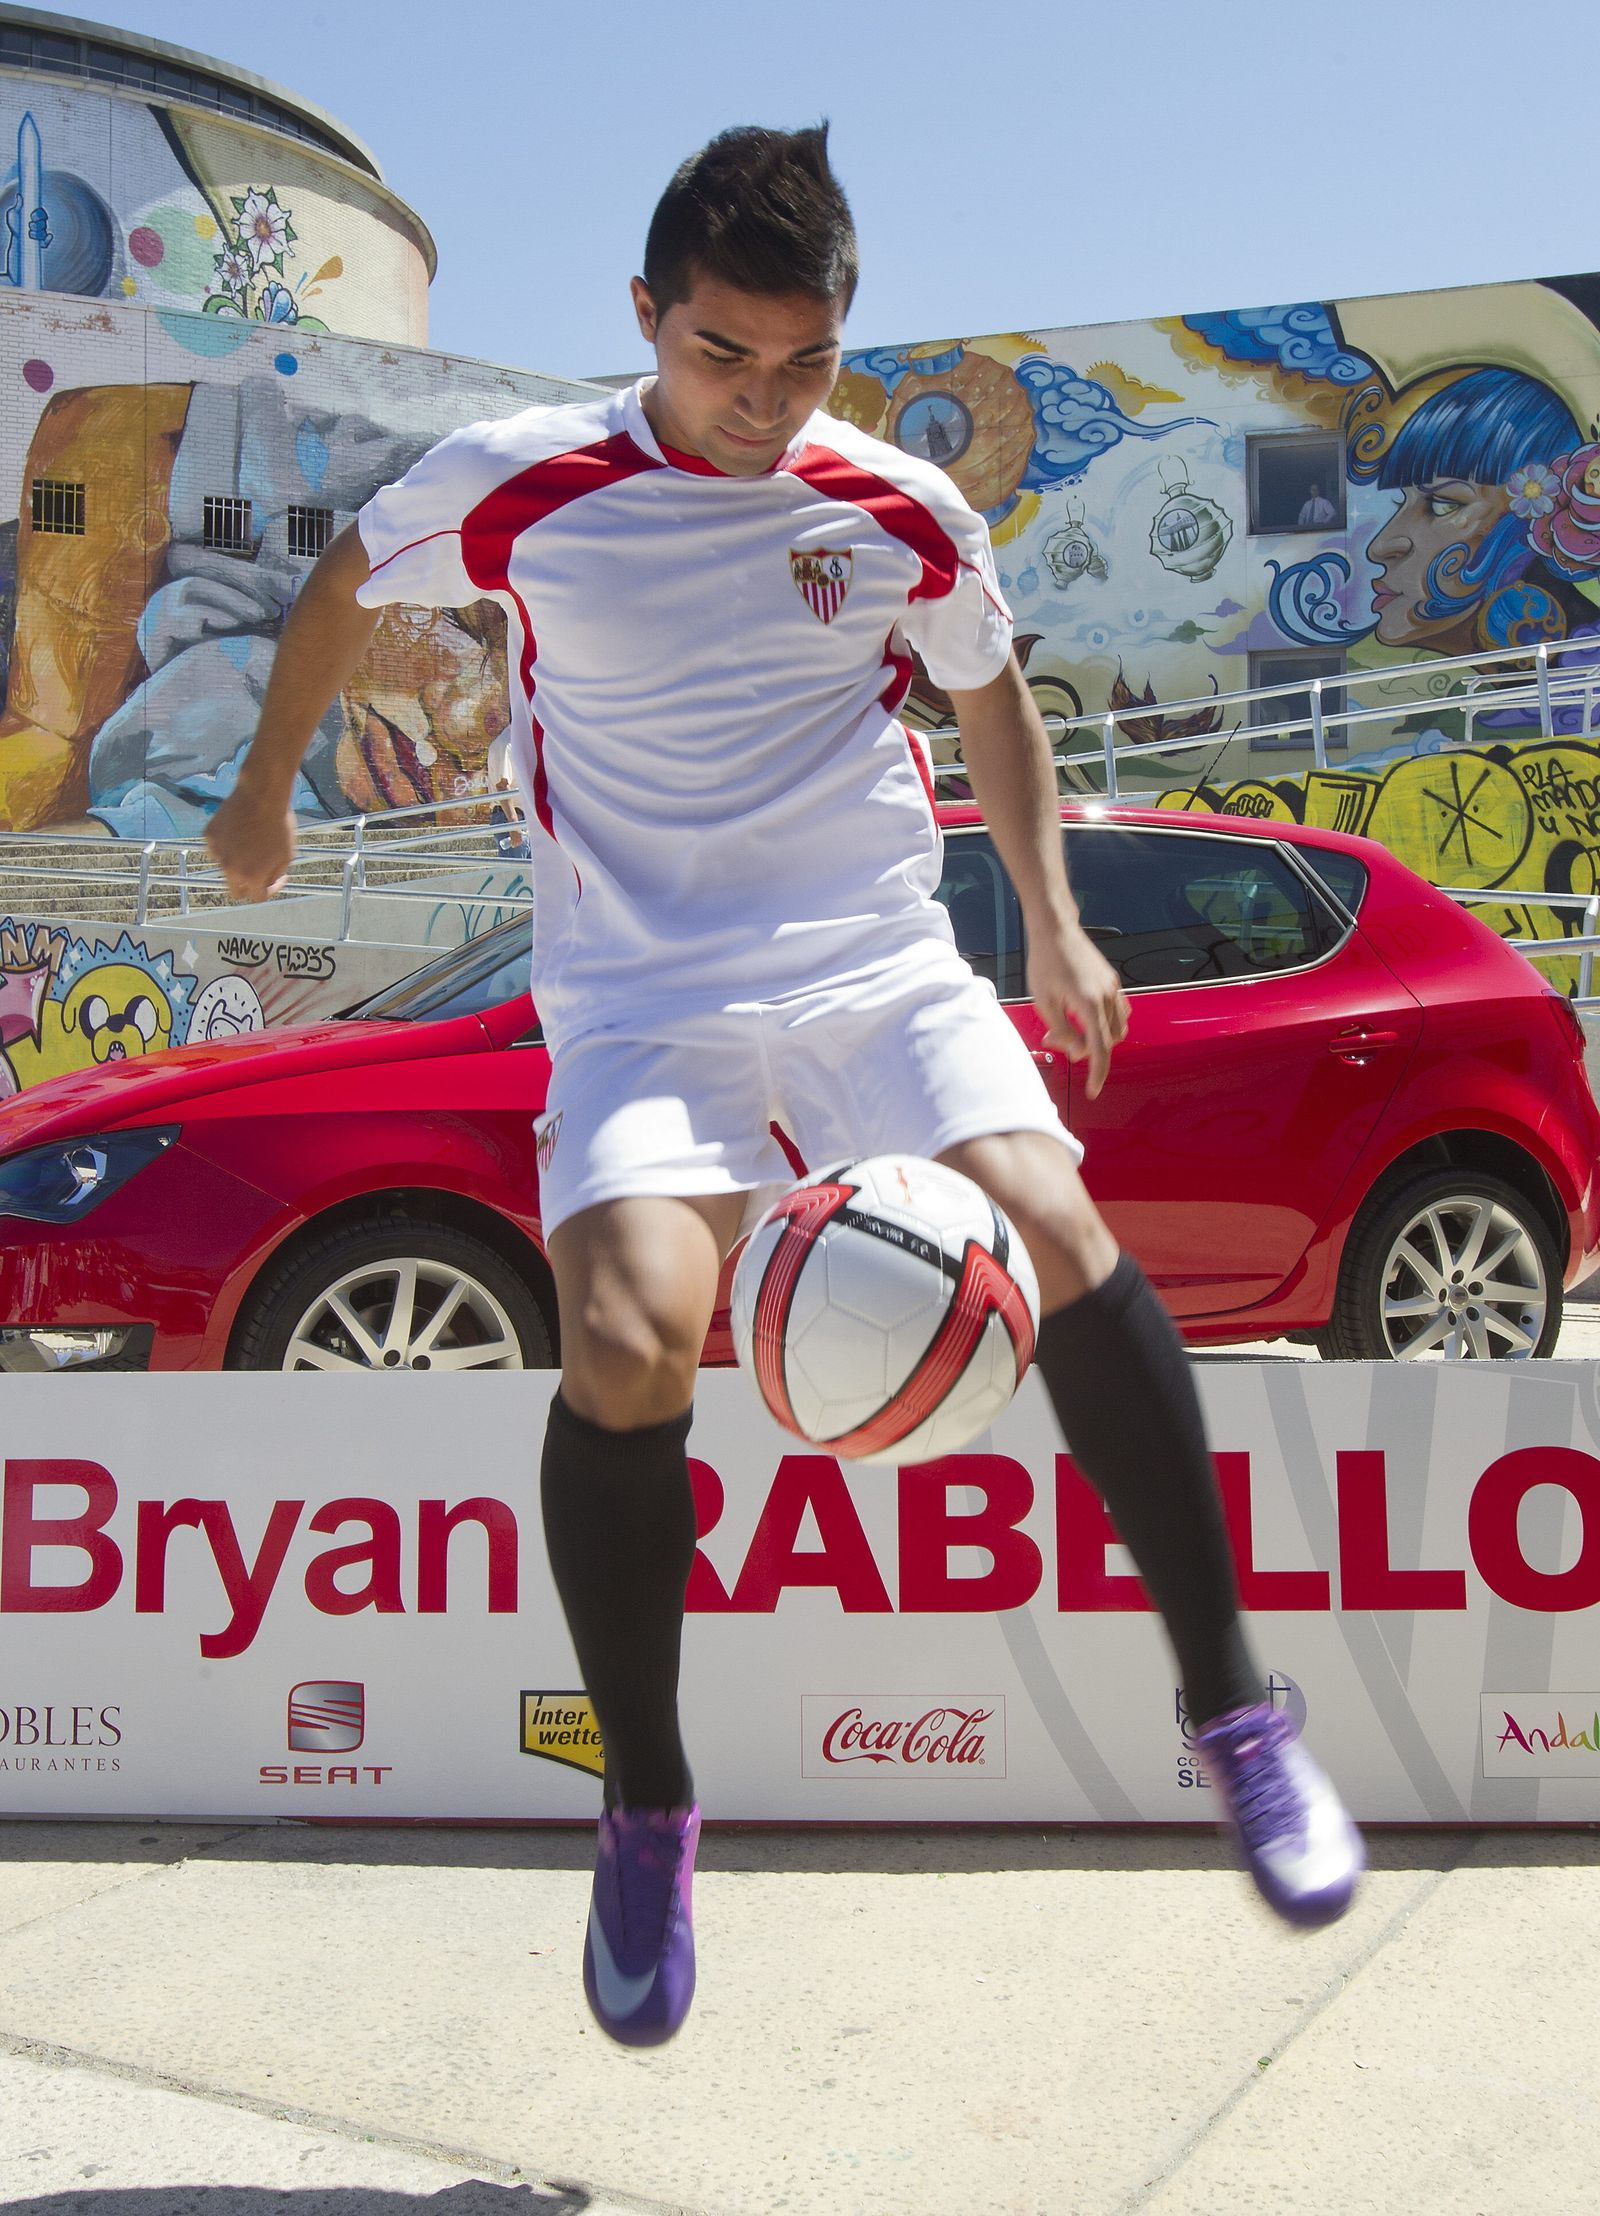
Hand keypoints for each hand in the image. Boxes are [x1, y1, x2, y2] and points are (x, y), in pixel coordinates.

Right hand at [205, 783, 296, 902]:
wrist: (261, 795)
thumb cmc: (279, 825)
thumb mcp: (286, 856)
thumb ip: (273, 875)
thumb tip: (265, 884)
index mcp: (252, 877)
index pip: (257, 897)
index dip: (269, 890)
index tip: (273, 880)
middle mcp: (230, 869)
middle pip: (235, 891)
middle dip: (247, 885)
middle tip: (257, 872)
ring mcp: (217, 852)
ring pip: (225, 868)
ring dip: (236, 862)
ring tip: (251, 842)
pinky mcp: (209, 837)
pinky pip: (217, 848)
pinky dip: (226, 845)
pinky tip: (239, 831)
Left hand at [1028, 916, 1129, 1098]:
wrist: (1056, 930)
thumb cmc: (1045, 963)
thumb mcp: (1045, 1003)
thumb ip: (1062, 1031)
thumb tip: (1077, 1052)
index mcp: (1089, 1003)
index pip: (1100, 1048)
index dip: (1098, 1073)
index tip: (1092, 1090)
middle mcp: (1107, 996)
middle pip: (1110, 1040)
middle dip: (1089, 1049)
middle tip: (1059, 1040)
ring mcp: (1113, 987)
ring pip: (1118, 1028)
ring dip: (1099, 1037)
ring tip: (1069, 1027)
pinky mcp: (1112, 981)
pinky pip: (1120, 1012)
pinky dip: (1107, 1023)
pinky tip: (1084, 1017)